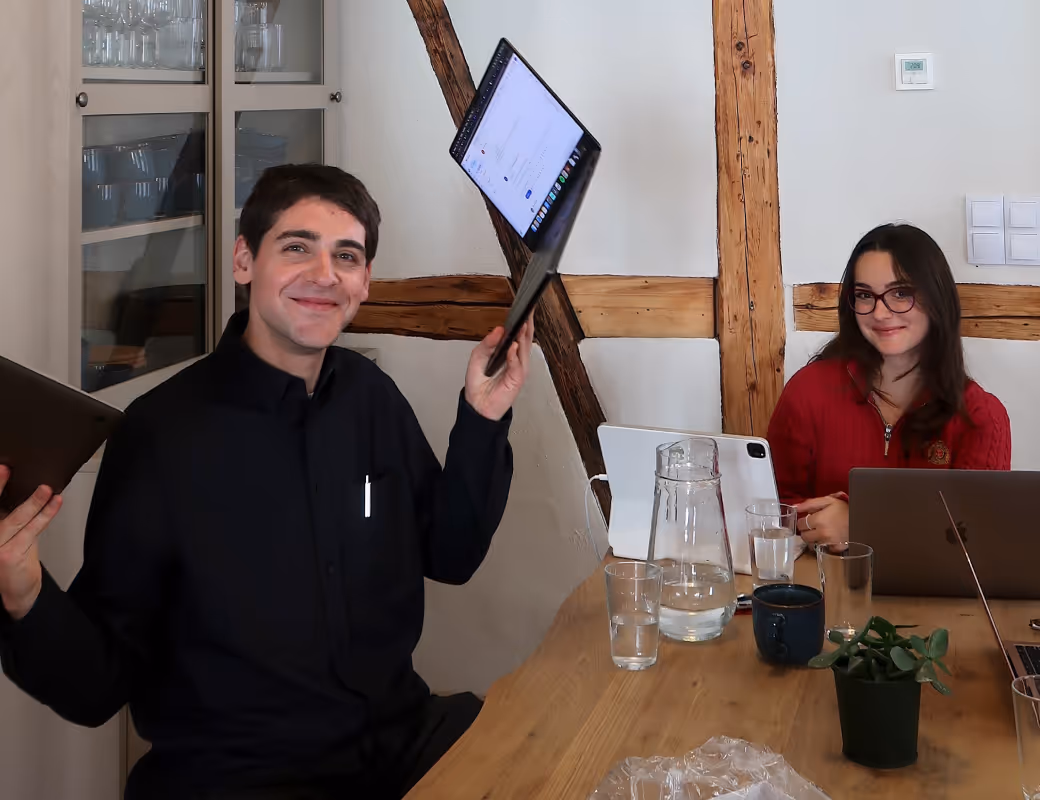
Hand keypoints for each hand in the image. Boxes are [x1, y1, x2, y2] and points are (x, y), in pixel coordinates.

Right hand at [0, 466, 61, 619]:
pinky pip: (31, 530)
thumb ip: (11, 518)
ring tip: (46, 488)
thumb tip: (27, 493)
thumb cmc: (13, 563)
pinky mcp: (9, 555)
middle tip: (6, 468)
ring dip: (33, 502)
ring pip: (15, 518)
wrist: (16, 595)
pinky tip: (55, 503)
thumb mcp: (8, 537)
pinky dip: (45, 515)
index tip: (0, 469)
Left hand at [464, 320, 534, 420]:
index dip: (521, 322)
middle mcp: (516, 360)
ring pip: (524, 349)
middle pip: (525, 339)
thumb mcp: (478, 357)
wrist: (477, 405)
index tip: (522, 308)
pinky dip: (515, 356)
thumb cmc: (478, 385)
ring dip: (524, 336)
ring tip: (523, 323)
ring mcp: (518, 369)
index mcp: (509, 354)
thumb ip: (487, 343)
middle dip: (528, 324)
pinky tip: (513, 347)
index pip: (518, 335)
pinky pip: (517, 365)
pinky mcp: (517, 380)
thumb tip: (499, 330)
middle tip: (528, 310)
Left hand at [795, 494, 848, 545]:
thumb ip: (810, 503)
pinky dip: (823, 545)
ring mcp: (829, 543)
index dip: (803, 521)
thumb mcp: (828, 501)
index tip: (808, 519)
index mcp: (819, 520)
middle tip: (813, 526)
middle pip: (804, 536)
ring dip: (813, 539)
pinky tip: (827, 539)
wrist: (861, 519)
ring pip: (811, 544)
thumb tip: (795, 507)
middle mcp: (822, 533)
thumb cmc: (844, 509)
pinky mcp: (835, 549)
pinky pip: (822, 549)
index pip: (800, 524)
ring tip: (820, 532)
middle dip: (806, 531)